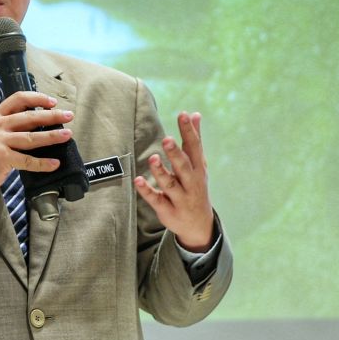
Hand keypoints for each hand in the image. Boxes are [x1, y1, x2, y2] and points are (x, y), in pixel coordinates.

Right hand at [0, 91, 73, 207]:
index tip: (52, 102)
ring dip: (52, 136)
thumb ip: (7, 127)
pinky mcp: (1, 158)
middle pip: (29, 116)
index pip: (18, 99)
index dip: (37, 98)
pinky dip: (43, 163)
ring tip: (67, 135)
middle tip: (68, 115)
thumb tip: (35, 125)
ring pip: (31, 137)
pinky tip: (54, 163)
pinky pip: (27, 161)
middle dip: (52, 115)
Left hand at [134, 111, 214, 251]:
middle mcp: (190, 183)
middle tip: (167, 139)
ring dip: (161, 172)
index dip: (189, 131)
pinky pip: (156, 200)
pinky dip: (147, 191)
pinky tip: (138, 181)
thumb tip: (195, 114)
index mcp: (197, 169)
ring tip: (153, 158)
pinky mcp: (167, 209)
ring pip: (170, 184)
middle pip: (183, 166)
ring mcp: (179, 197)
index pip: (194, 148)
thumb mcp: (198, 165)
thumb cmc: (196, 187)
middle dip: (175, 153)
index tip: (183, 115)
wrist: (199, 225)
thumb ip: (194, 140)